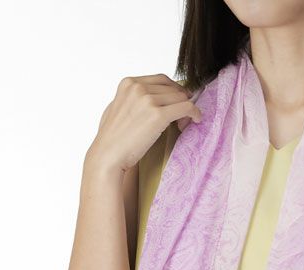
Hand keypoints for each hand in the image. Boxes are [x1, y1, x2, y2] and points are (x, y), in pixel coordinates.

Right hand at [85, 74, 201, 174]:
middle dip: (181, 100)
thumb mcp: (116, 108)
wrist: (107, 157)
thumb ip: (131, 99)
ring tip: (184, 123)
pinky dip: (194, 113)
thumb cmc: (111, 139)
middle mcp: (138, 87)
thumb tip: (147, 98)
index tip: (179, 100)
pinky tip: (196, 120)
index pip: (161, 80)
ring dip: (187, 109)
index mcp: (128, 83)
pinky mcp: (158, 115)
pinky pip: (186, 108)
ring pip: (181, 97)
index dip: (173, 90)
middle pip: (173, 88)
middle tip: (183, 116)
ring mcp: (148, 100)